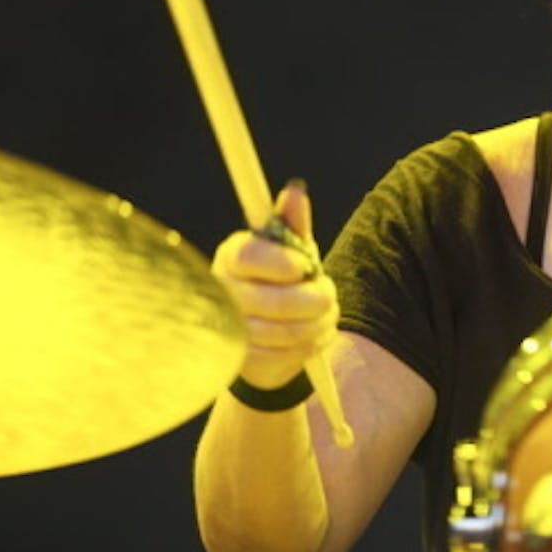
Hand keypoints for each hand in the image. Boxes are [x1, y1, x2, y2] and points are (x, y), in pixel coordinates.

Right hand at [212, 181, 338, 388]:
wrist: (275, 329)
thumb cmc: (283, 278)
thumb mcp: (292, 249)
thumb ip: (293, 224)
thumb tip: (295, 190)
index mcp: (232, 256)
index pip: (249, 256)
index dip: (283, 263)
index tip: (305, 266)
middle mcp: (223, 292)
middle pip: (272, 300)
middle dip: (314, 299)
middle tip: (328, 295)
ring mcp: (229, 330)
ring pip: (283, 331)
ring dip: (317, 324)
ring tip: (326, 315)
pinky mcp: (243, 361)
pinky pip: (284, 356)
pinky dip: (308, 346)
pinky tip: (312, 336)